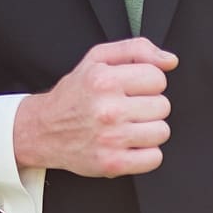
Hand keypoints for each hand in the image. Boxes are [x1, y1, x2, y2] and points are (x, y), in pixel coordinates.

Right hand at [13, 39, 176, 176]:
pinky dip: (145, 154)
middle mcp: (107, 109)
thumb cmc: (73, 95)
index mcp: (104, 80)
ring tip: (126, 127)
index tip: (131, 89)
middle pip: (163, 106)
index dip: (146, 83)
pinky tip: (127, 145)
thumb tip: (170, 61)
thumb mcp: (97, 60)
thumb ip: (135, 49)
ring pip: (162, 132)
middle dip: (147, 107)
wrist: (42, 130)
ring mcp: (110, 138)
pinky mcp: (113, 163)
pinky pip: (155, 158)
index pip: (158, 78)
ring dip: (147, 130)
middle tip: (125, 109)